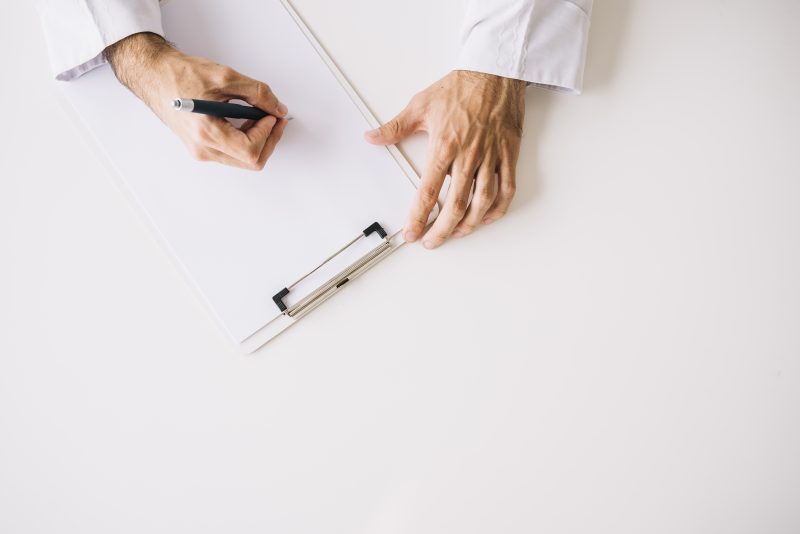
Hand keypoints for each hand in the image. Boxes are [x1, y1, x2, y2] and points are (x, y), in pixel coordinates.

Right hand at [104, 32, 288, 169]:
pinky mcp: (201, 148)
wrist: (155, 75)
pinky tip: (245, 121)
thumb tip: (277, 109)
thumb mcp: (225, 76)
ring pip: (243, 160)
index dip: (268, 133)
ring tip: (258, 116)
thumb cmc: (181, 74)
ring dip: (258, 140)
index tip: (271, 115)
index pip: (250, 150)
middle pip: (251, 161)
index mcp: (206, 133)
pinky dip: (246, 140)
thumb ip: (257, 94)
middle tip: (274, 117)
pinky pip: (232, 153)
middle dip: (269, 140)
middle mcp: (203, 149)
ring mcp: (201, 151)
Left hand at [366, 71, 525, 248]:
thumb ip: (395, 127)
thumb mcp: (420, 104)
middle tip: (432, 241)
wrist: (495, 71)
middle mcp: (469, 155)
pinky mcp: (508, 154)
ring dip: (469, 224)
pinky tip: (487, 217)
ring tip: (456, 233)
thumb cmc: (461, 87)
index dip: (419, 217)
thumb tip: (372, 137)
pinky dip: (498, 208)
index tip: (413, 233)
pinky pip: (506, 188)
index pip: (429, 191)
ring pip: (483, 202)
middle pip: (456, 204)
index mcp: (445, 146)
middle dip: (442, 229)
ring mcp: (491, 157)